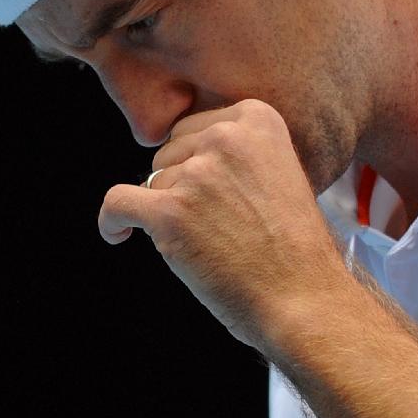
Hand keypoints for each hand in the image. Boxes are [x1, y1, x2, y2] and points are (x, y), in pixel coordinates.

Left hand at [98, 99, 346, 349]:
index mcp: (258, 118)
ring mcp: (198, 173)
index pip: (196, 126)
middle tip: (215, 224)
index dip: (197, 162)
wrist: (304, 298)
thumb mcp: (281, 173)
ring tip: (204, 243)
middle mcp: (226, 136)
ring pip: (152, 181)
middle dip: (181, 184)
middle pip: (170, 151)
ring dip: (166, 211)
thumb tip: (187, 155)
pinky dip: (112, 220)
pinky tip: (118, 234)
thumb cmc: (295, 248)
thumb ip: (239, 153)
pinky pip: (117, 202)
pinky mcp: (170, 212)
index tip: (210, 192)